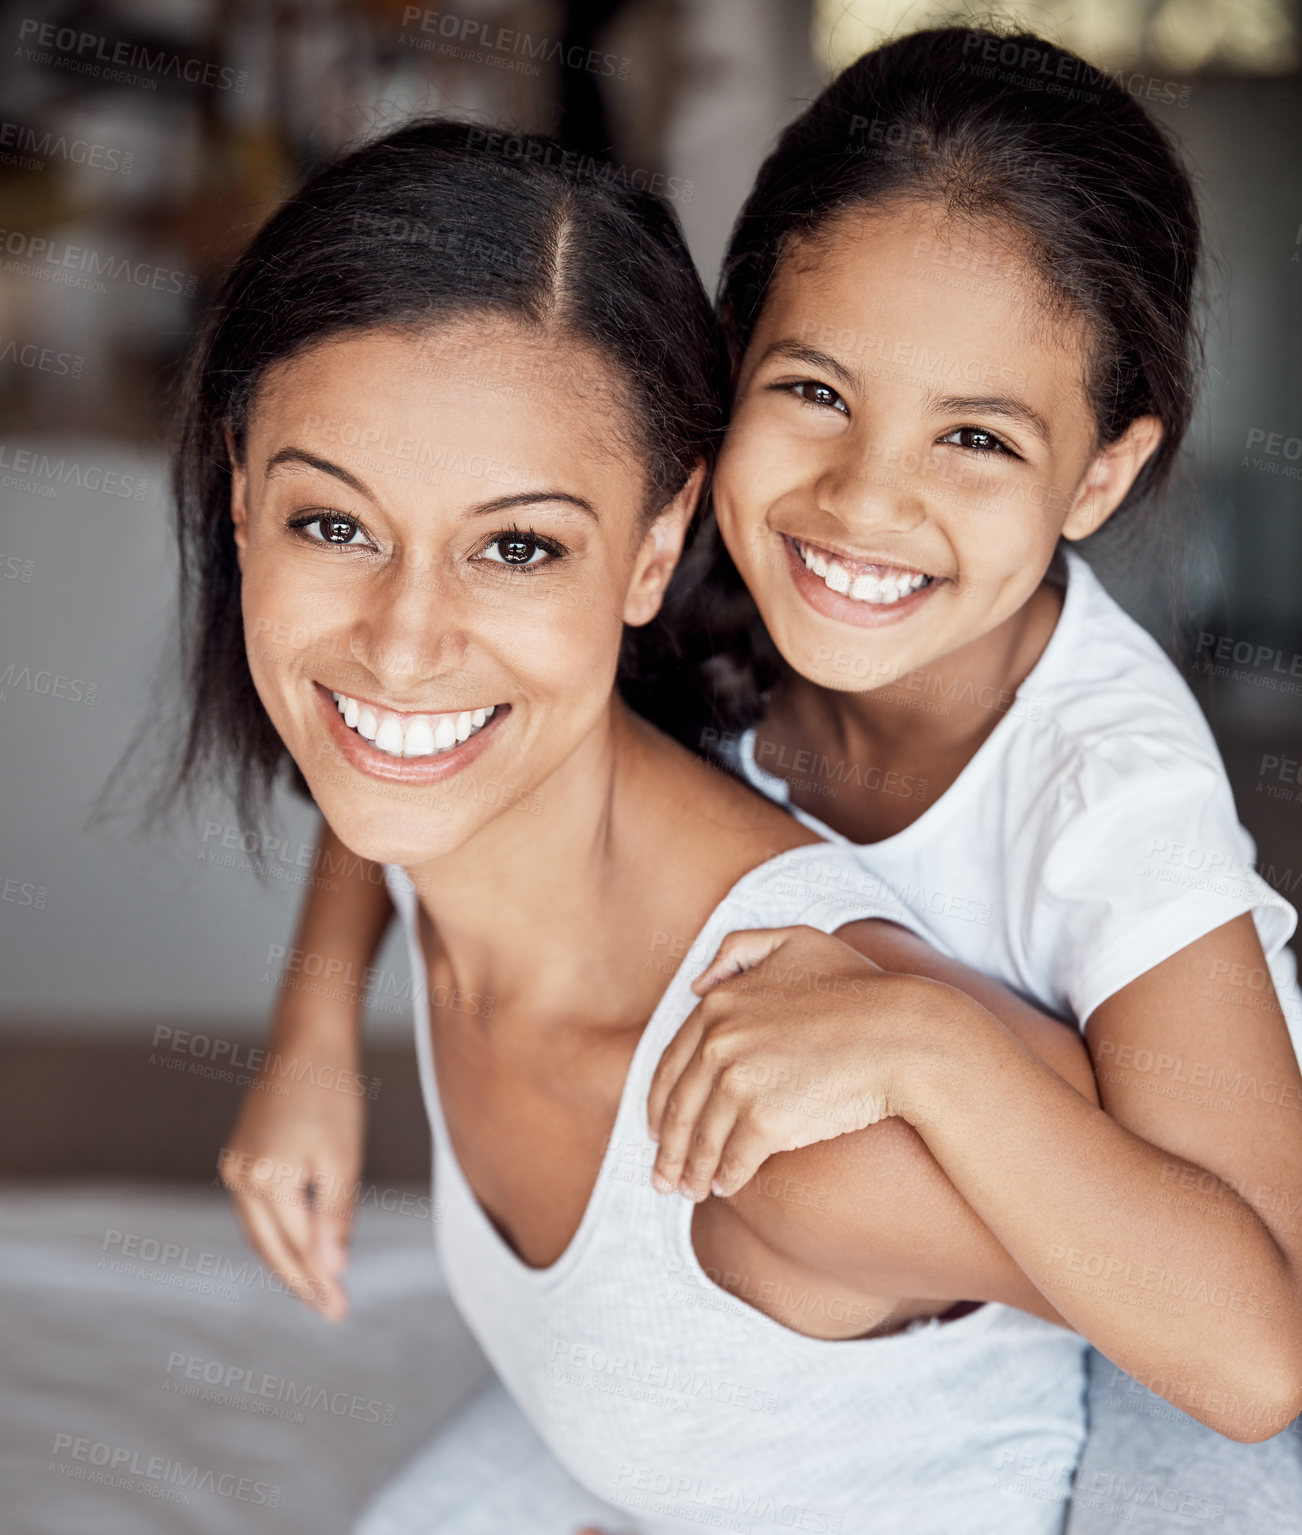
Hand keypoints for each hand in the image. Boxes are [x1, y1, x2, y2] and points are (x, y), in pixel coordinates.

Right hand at [218, 1022, 365, 1320]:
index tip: (340, 1311)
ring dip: (286, 1260)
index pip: (295, 1248)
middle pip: (270, 1247)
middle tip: (332, 1310)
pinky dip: (277, 1231)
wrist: (308, 1043)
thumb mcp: (343, 1159)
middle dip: (300, 1281)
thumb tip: (331, 1272)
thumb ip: (335, 1218)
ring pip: (259, 1231)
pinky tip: (299, 1244)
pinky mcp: (238, 1155)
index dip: (318, 1283)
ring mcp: (234, 1166)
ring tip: (317, 1287)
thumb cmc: (333, 1095)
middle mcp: (240, 1177)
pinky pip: (256, 1208)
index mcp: (266, 1180)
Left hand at [647, 924, 937, 1200]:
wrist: (904, 1034)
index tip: (655, 1128)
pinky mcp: (765, 1122)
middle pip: (680, 1108)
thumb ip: (739, 951)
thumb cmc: (860, 989)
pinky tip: (726, 1188)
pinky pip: (734, 1160)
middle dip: (668, 1148)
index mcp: (718, 1005)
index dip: (660, 1102)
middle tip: (663, 1176)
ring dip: (693, 1172)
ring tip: (691, 1191)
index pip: (671, 1065)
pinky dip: (726, 1178)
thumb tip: (696, 984)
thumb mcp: (795, 942)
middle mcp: (719, 1043)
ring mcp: (739, 1083)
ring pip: (703, 1140)